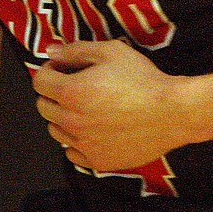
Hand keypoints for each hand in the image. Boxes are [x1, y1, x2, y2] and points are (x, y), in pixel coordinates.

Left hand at [33, 39, 192, 172]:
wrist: (172, 112)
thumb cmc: (144, 80)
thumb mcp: (111, 52)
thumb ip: (76, 50)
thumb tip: (50, 51)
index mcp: (71, 92)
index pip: (39, 81)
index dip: (50, 70)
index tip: (63, 69)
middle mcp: (71, 121)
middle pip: (43, 106)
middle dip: (54, 93)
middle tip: (77, 86)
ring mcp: (83, 144)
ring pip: (56, 131)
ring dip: (64, 118)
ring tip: (89, 108)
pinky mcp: (97, 161)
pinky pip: (72, 153)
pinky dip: (78, 141)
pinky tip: (96, 129)